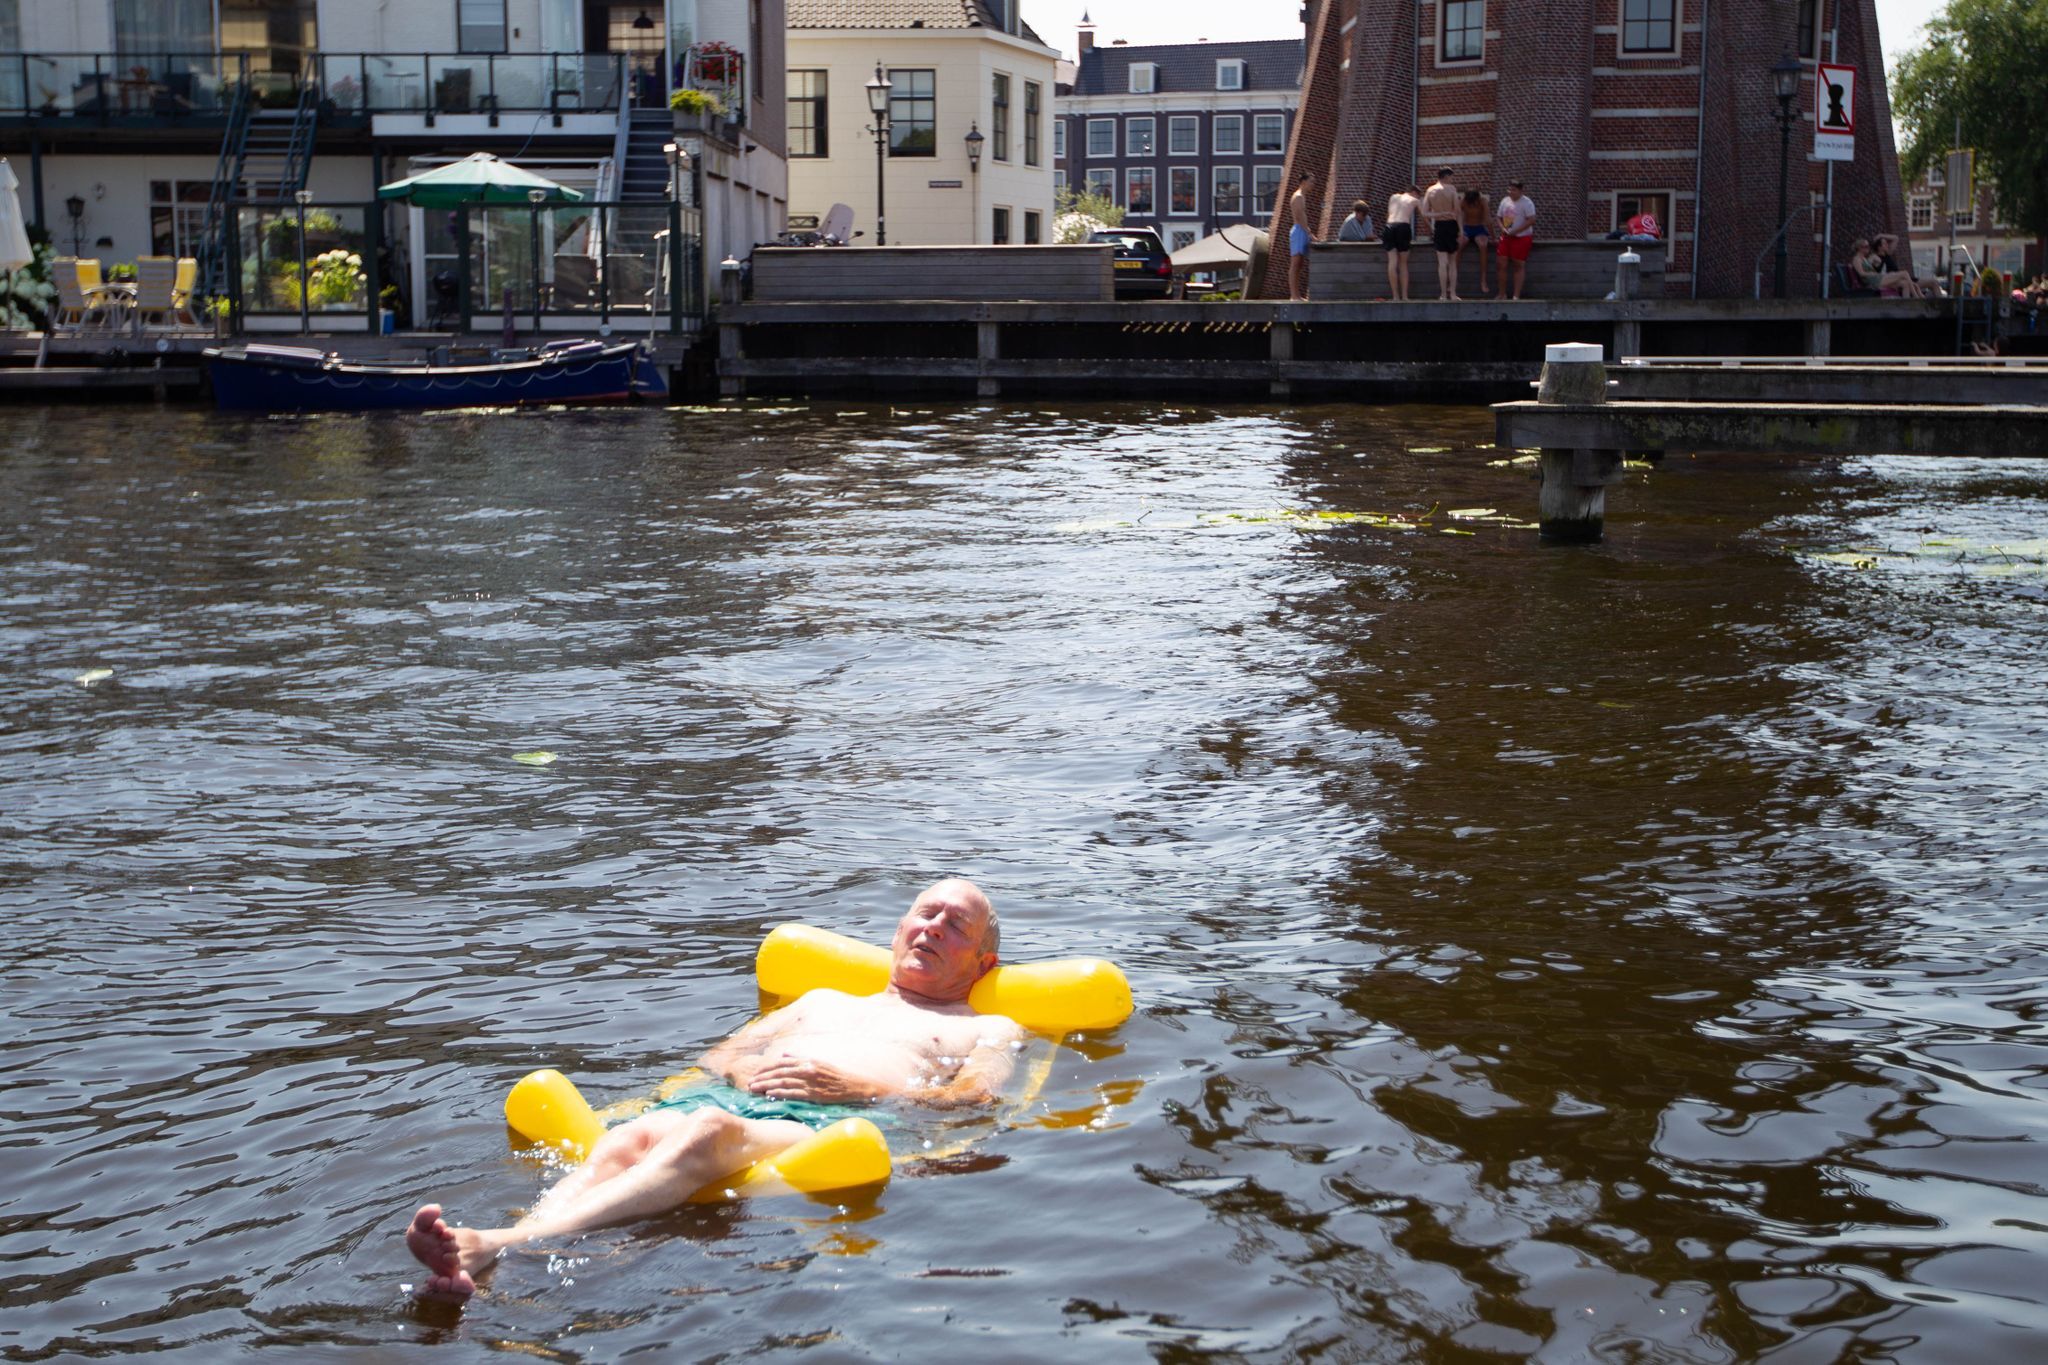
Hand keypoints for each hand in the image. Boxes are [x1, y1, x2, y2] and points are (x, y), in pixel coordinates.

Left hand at [745, 1057, 873, 1102]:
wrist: (856, 1087)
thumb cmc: (837, 1077)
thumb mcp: (820, 1063)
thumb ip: (801, 1059)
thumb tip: (784, 1055)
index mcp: (809, 1061)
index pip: (783, 1063)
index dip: (767, 1068)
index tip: (756, 1072)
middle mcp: (808, 1069)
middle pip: (780, 1072)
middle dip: (763, 1077)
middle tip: (750, 1083)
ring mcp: (811, 1082)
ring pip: (784, 1082)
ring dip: (767, 1085)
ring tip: (754, 1089)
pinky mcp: (814, 1094)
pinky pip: (794, 1093)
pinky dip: (781, 1093)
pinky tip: (770, 1095)